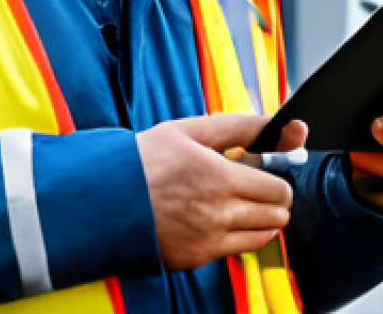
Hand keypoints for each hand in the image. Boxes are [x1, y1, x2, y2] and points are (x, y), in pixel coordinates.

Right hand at [137, 113, 307, 270]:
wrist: (101, 201)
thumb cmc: (144, 161)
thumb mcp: (192, 130)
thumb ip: (241, 126)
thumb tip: (281, 124)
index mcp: (219, 177)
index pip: (278, 189)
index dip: (279, 177)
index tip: (272, 171)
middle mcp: (217, 213)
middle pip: (276, 214)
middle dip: (275, 199)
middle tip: (258, 185)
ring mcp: (207, 240)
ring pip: (263, 235)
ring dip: (262, 219)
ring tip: (242, 202)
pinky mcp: (195, 258)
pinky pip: (237, 251)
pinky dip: (240, 236)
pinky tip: (224, 218)